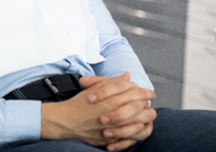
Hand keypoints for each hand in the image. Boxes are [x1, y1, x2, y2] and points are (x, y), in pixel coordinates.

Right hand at [41, 73, 155, 150]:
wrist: (66, 121)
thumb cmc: (79, 104)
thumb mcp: (95, 88)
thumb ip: (113, 82)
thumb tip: (127, 76)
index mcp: (110, 98)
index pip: (135, 92)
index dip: (145, 91)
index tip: (149, 92)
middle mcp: (113, 112)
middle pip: (140, 106)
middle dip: (147, 104)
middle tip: (149, 102)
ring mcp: (114, 127)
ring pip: (139, 122)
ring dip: (145, 118)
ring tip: (147, 114)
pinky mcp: (112, 138)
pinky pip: (132, 137)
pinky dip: (138, 132)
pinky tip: (140, 127)